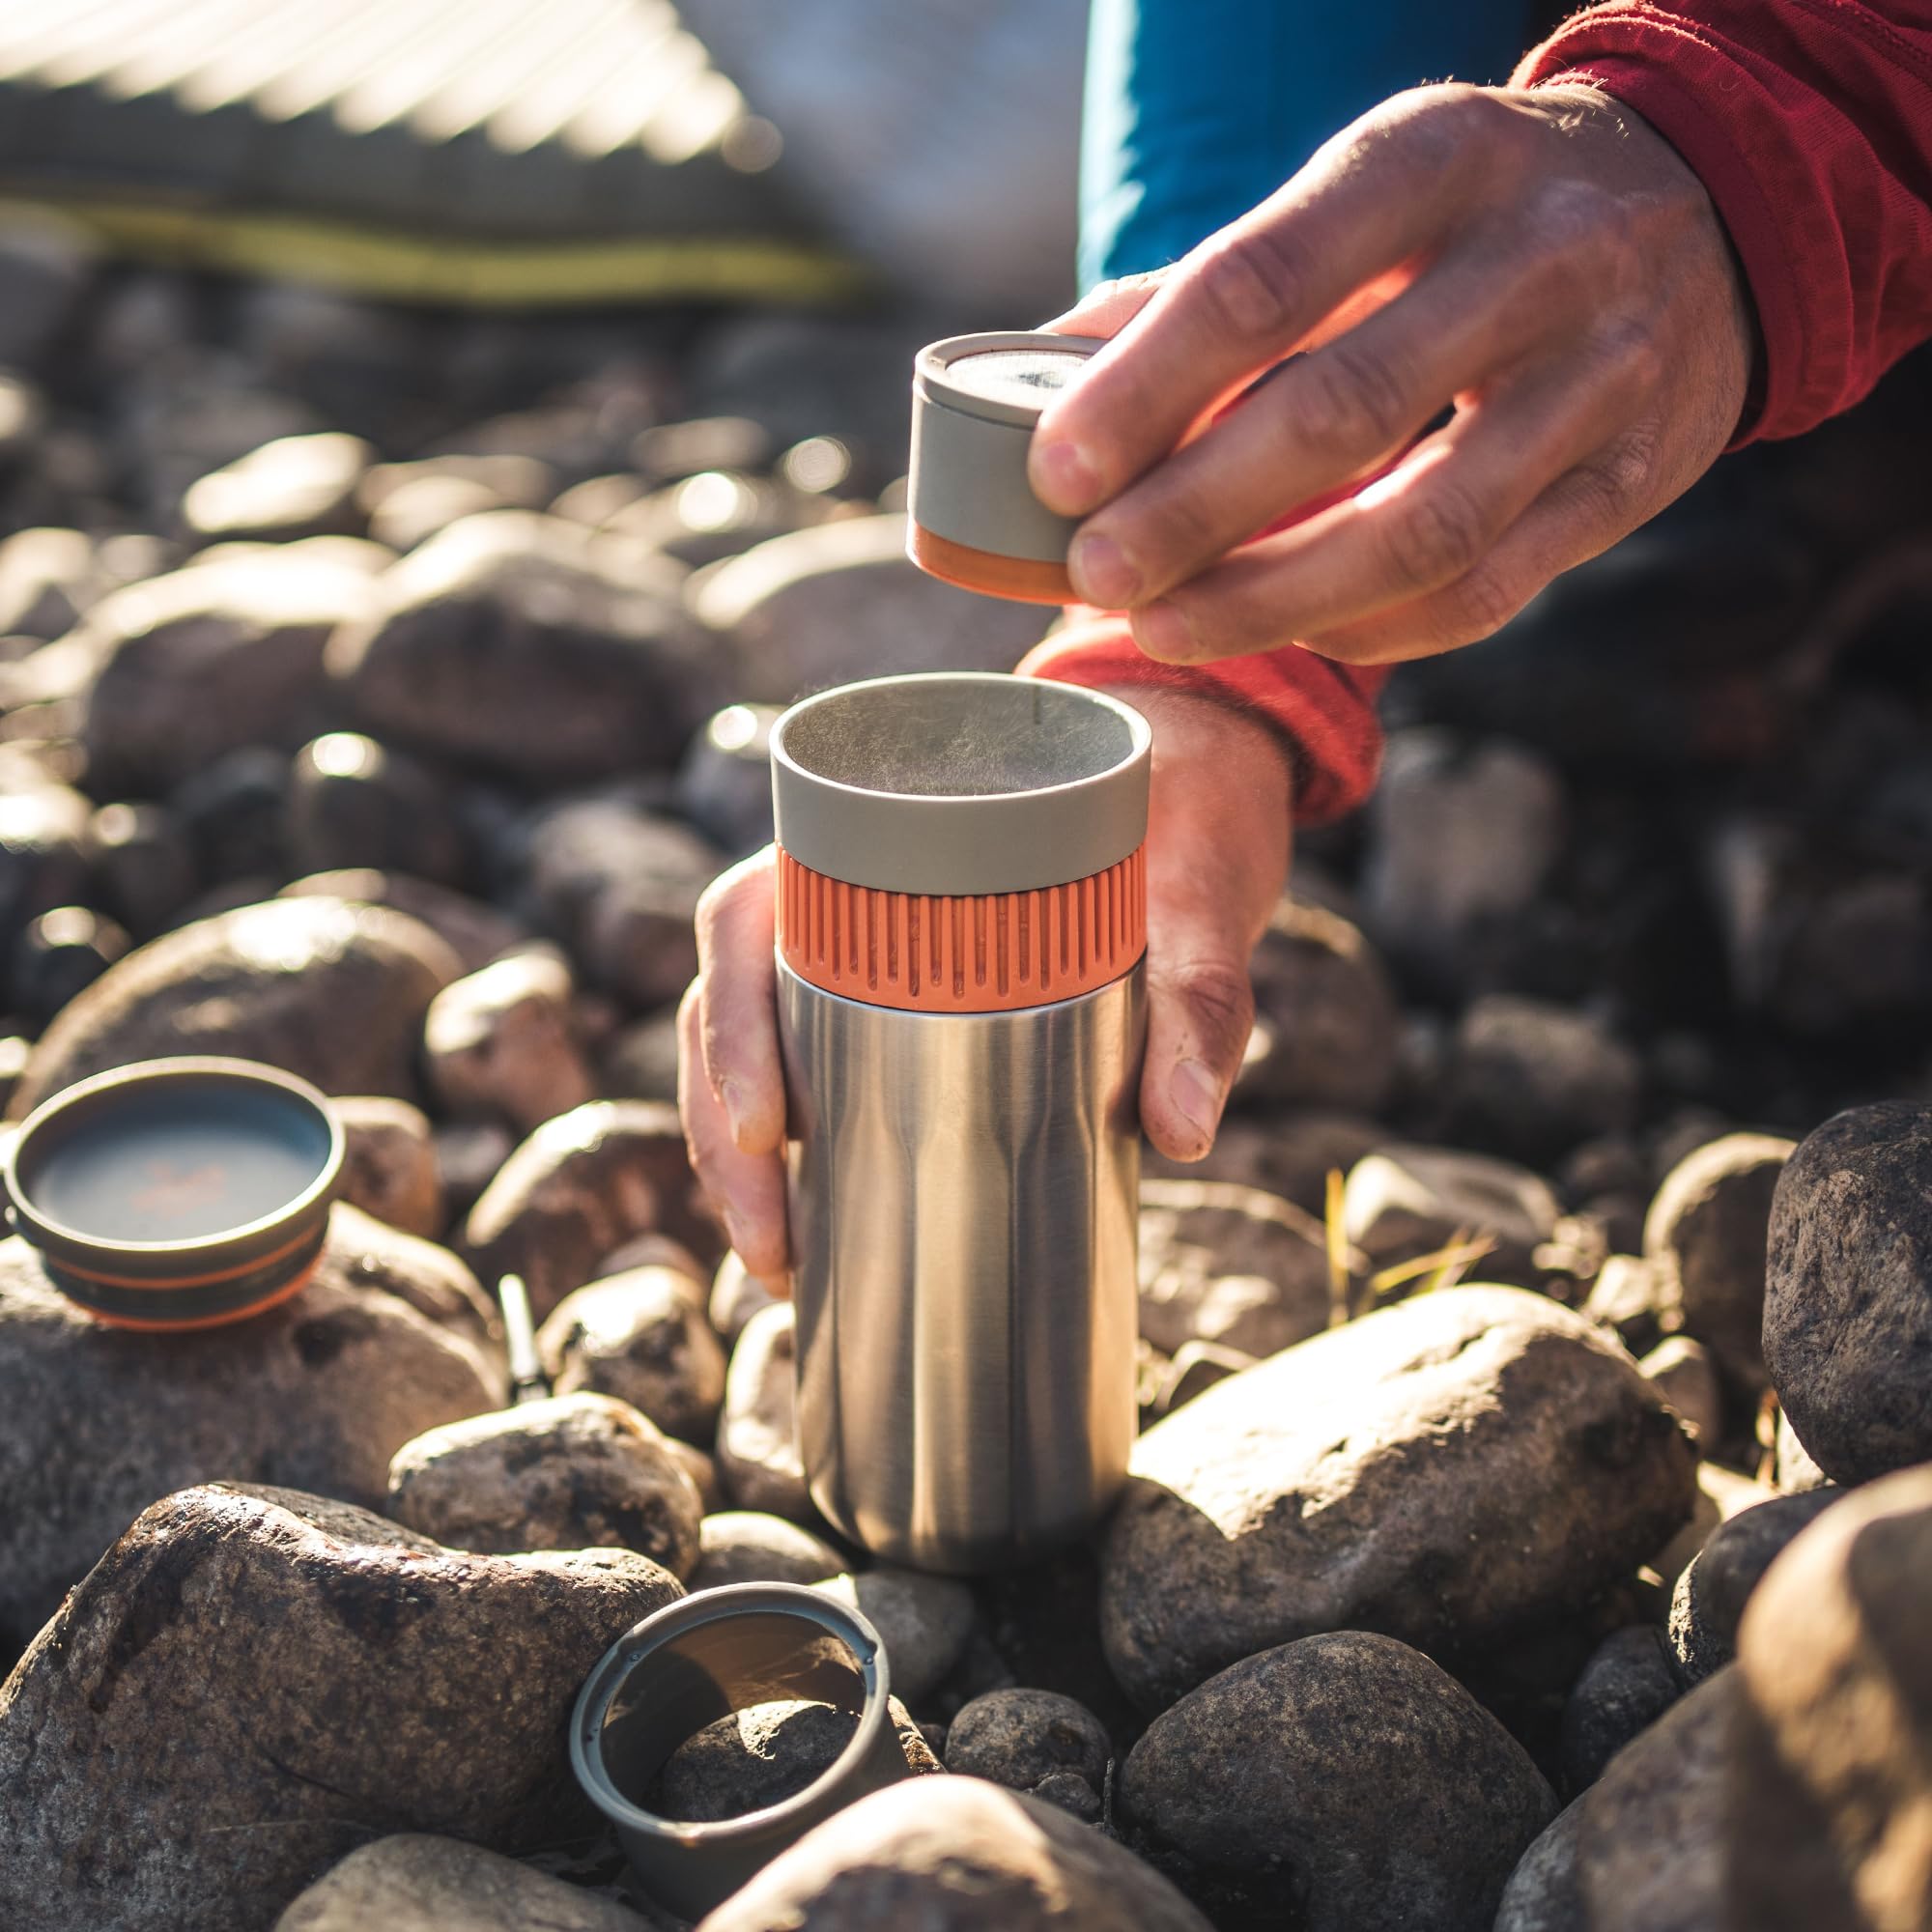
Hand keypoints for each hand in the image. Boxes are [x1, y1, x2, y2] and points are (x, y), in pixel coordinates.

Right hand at [678, 690, 1291, 1274]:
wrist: (1205, 776)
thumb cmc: (1187, 801)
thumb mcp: (1200, 886)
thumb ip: (1199, 995)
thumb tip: (1181, 1133)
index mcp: (873, 829)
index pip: (749, 919)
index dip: (734, 1025)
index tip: (770, 1129)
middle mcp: (844, 890)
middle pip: (733, 1006)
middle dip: (726, 1134)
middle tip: (773, 1247)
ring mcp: (866, 946)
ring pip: (756, 1047)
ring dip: (742, 1160)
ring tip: (779, 1266)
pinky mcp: (908, 996)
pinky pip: (817, 1064)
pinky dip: (800, 1150)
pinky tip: (810, 1233)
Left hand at [1028, 82, 1754, 665]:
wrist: (1706, 210)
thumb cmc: (1473, 215)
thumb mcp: (1361, 196)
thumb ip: (1213, 281)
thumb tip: (1049, 369)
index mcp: (1434, 158)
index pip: (1264, 280)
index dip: (1148, 388)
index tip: (1059, 470)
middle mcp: (1536, 259)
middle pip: (1340, 413)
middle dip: (1194, 510)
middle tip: (1093, 573)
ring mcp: (1600, 379)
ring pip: (1422, 530)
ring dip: (1272, 598)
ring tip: (1165, 628)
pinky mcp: (1632, 484)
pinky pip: (1486, 592)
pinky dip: (1368, 627)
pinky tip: (1286, 634)